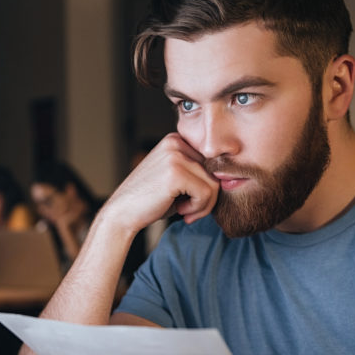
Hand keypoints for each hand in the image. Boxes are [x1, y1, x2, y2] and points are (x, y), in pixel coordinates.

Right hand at [101, 133, 218, 232]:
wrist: (122, 213)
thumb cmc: (151, 201)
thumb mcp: (177, 180)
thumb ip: (198, 173)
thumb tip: (233, 176)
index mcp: (176, 140)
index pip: (211, 162)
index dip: (207, 185)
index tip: (192, 202)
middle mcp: (176, 142)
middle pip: (216, 171)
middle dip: (208, 197)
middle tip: (191, 211)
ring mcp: (175, 155)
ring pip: (214, 183)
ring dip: (204, 204)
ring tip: (186, 211)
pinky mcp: (176, 172)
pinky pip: (206, 192)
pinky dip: (198, 208)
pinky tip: (181, 210)